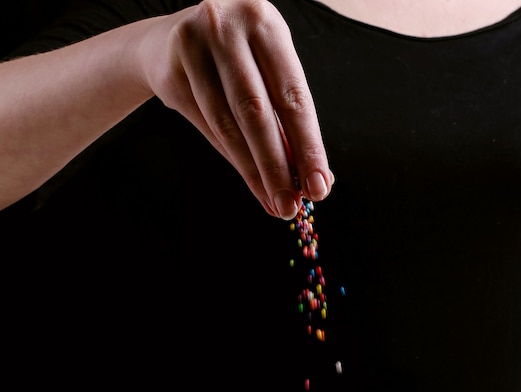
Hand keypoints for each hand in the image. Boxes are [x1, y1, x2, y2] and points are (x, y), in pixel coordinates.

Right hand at [136, 0, 332, 218]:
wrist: (168, 42)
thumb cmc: (235, 62)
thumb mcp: (266, 73)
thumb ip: (288, 118)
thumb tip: (316, 178)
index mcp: (265, 23)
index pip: (293, 95)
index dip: (308, 146)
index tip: (319, 186)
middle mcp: (227, 28)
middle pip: (257, 113)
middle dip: (278, 167)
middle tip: (291, 206)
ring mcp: (193, 47)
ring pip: (228, 126)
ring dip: (254, 172)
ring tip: (274, 203)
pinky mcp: (169, 72)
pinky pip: (206, 128)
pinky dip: (233, 161)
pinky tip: (252, 183)